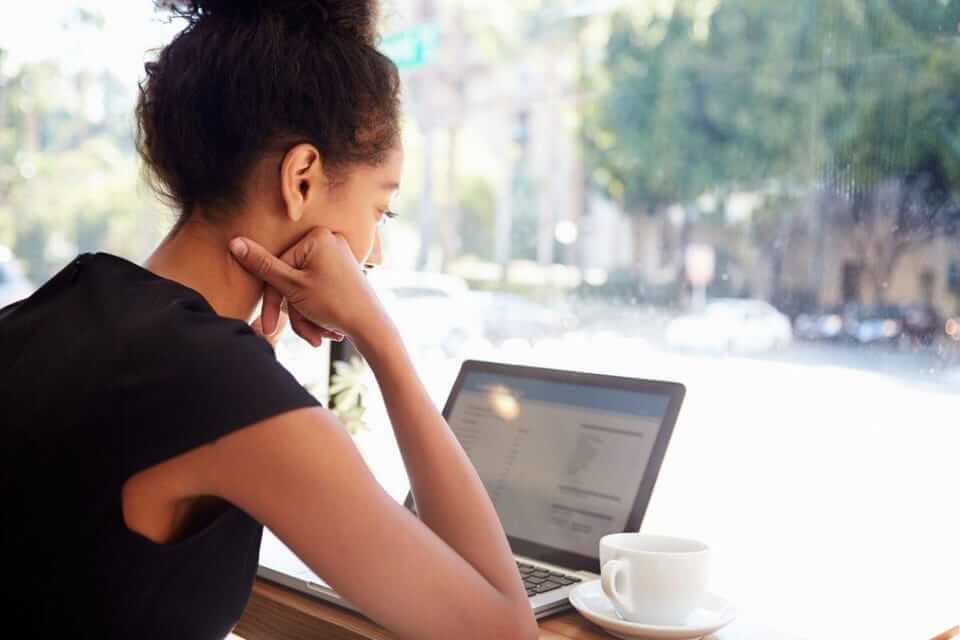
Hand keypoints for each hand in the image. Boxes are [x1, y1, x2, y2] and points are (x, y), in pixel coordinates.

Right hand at [229, 227, 386, 346]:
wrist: (373, 327)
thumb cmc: (335, 304)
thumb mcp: (293, 287)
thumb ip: (263, 266)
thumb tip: (235, 242)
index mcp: (317, 237)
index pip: (278, 267)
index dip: (273, 300)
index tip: (270, 326)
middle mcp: (329, 241)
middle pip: (292, 279)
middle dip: (297, 312)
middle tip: (308, 336)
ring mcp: (338, 257)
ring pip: (305, 289)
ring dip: (308, 317)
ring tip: (321, 337)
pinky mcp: (344, 273)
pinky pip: (320, 291)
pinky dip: (319, 311)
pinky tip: (329, 330)